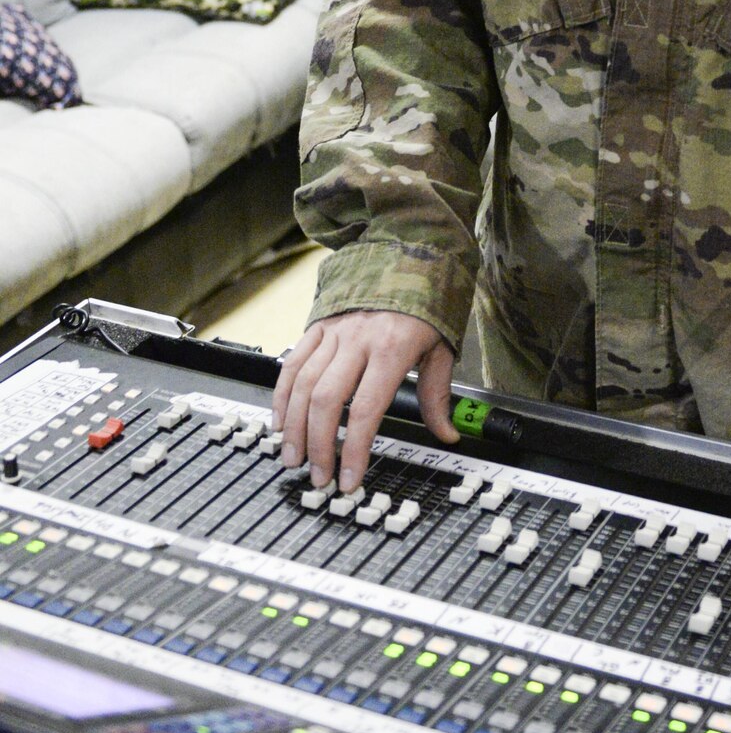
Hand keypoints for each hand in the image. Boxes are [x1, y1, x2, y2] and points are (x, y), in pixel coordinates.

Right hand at [272, 309, 457, 493]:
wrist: (409, 254)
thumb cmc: (428, 304)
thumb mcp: (442, 348)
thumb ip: (438, 395)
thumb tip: (448, 434)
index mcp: (392, 348)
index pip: (366, 409)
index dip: (353, 449)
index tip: (349, 478)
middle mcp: (359, 340)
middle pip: (326, 401)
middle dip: (318, 445)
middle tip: (318, 476)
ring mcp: (334, 331)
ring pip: (303, 385)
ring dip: (294, 428)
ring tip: (294, 458)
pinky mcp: (318, 325)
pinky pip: (293, 363)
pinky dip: (282, 395)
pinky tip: (280, 422)